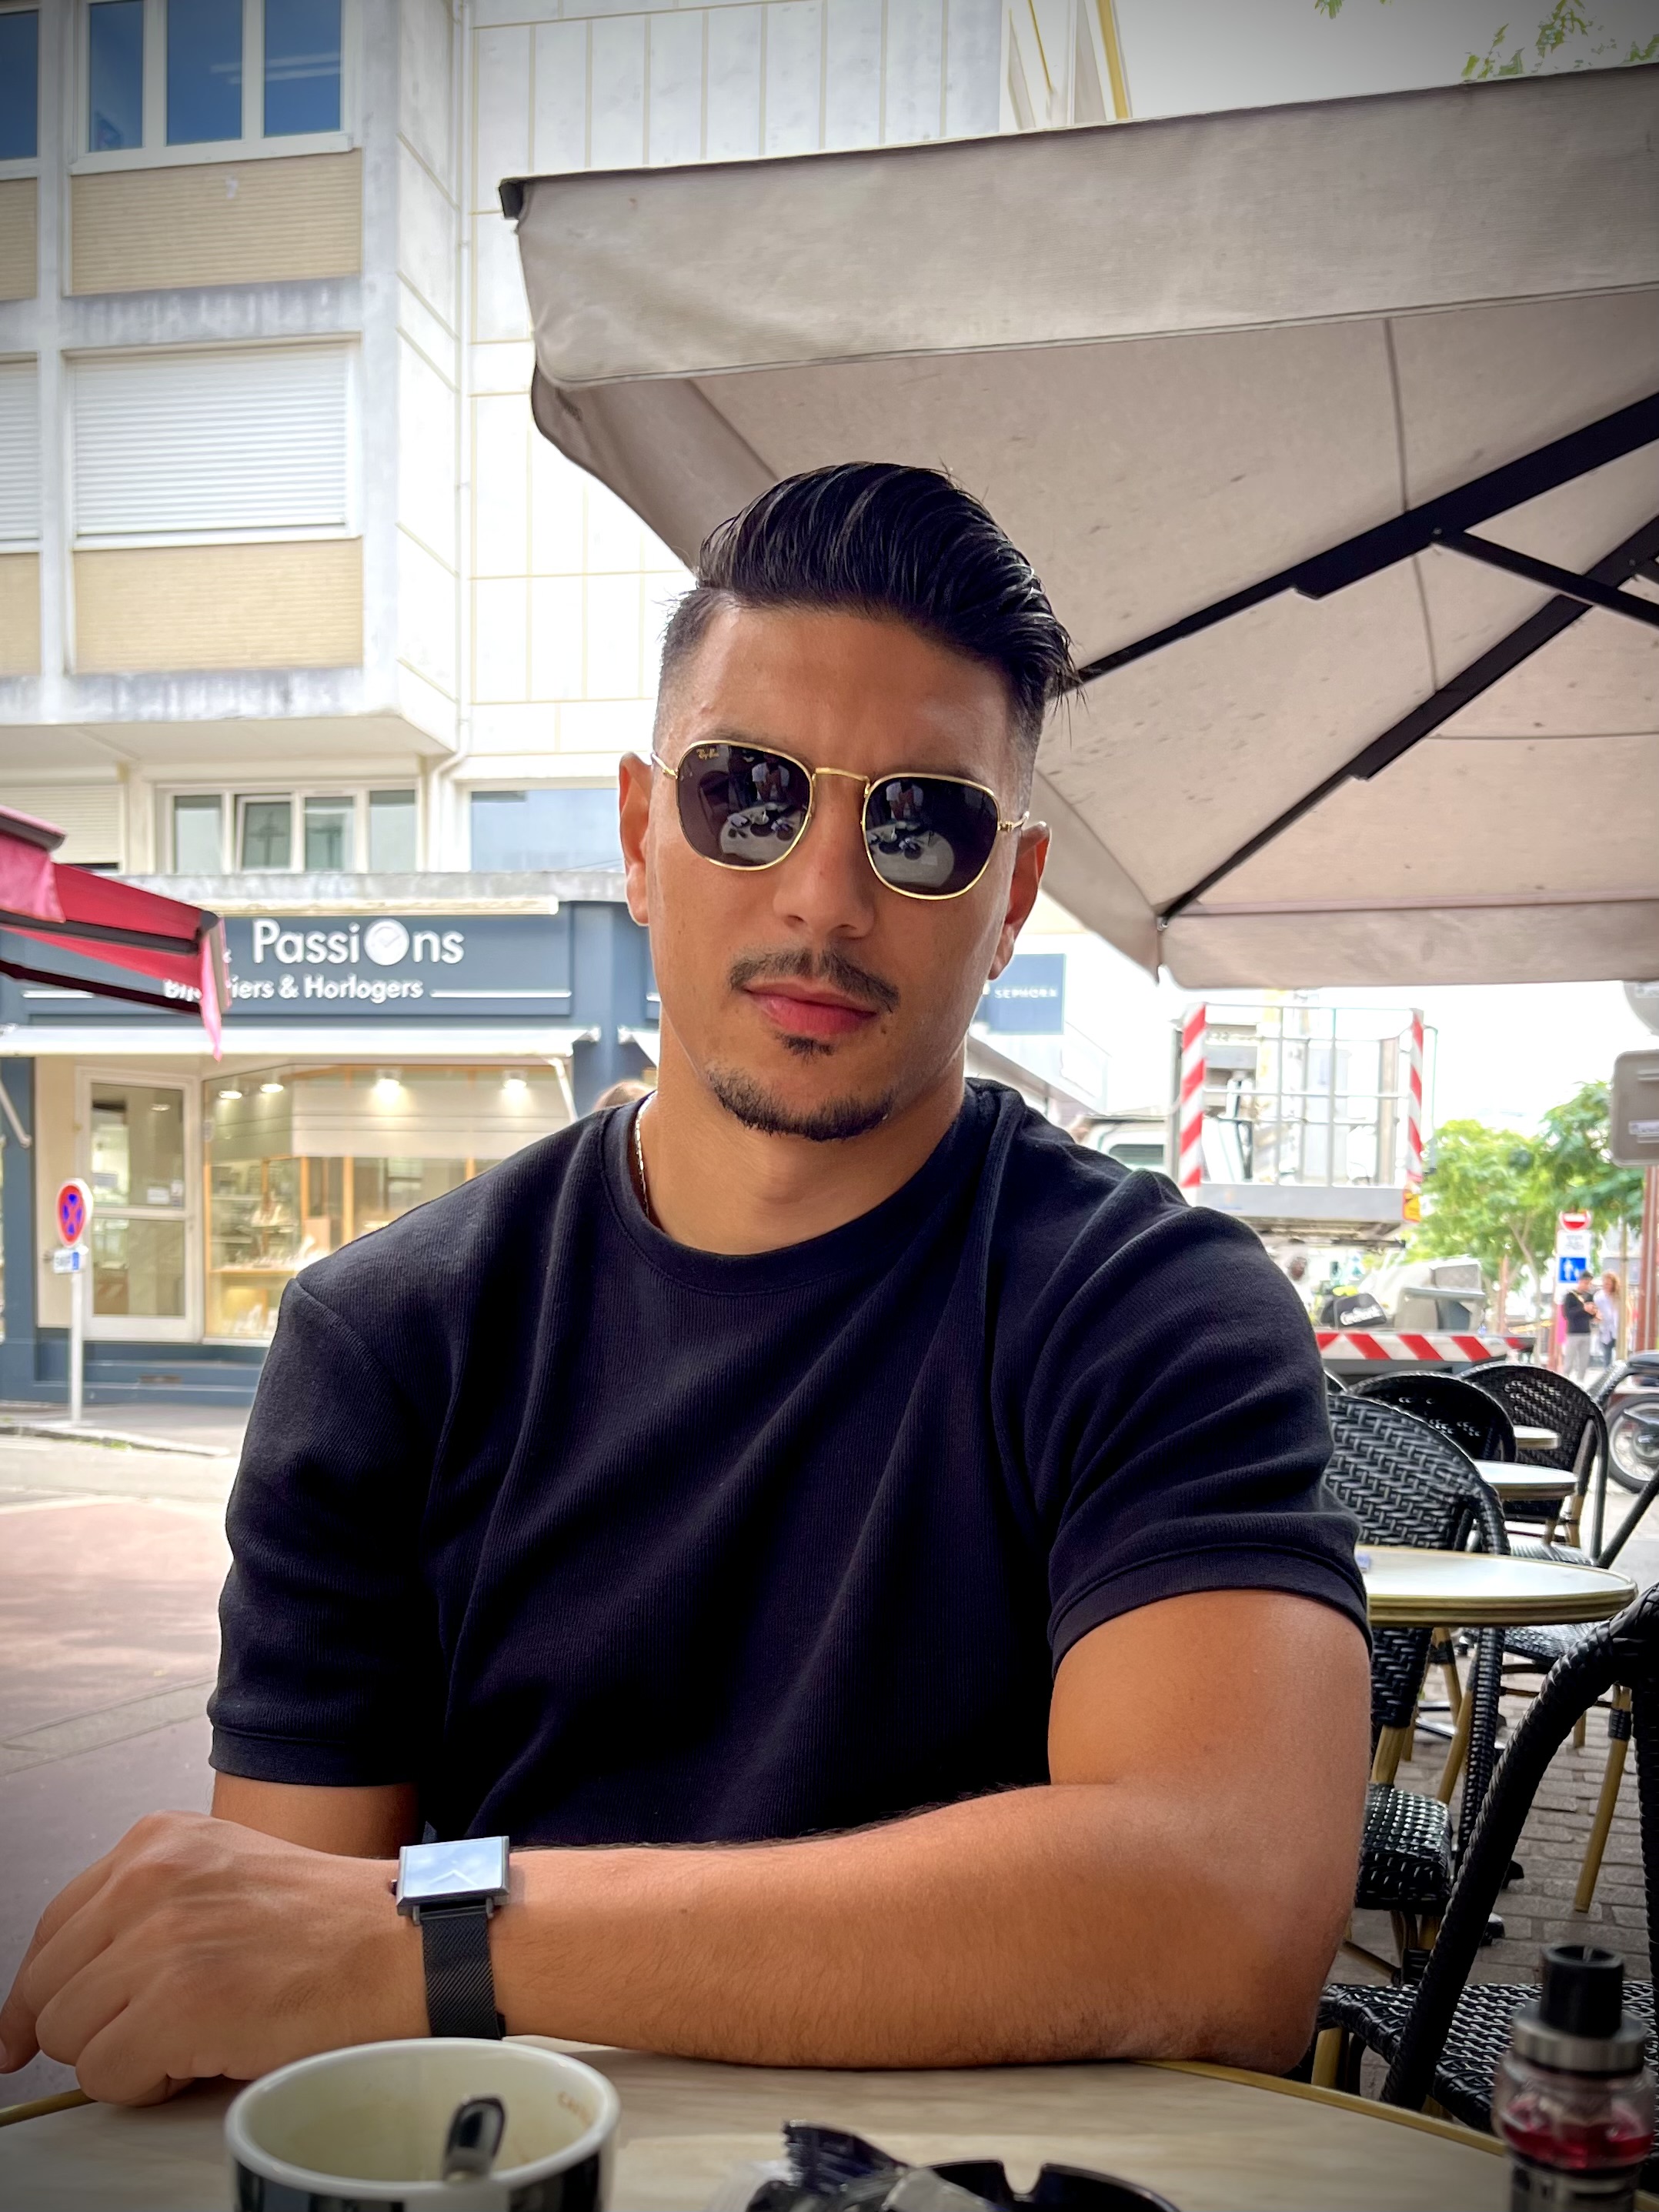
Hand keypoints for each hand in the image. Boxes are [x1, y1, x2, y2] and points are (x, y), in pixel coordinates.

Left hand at [0, 1812, 424, 2103]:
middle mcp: (148, 1877)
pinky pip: (105, 2077)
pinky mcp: (177, 2003)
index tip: (25, 2035)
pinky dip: (149, 2086)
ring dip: (123, 2056)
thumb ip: (150, 1906)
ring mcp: (160, 1938)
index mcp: (157, 1841)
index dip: (40, 1994)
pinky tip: (205, 2055)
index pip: (51, 1930)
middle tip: (151, 2036)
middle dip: (88, 2029)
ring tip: (193, 2036)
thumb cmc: (329, 1921)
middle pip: (45, 1990)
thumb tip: (74, 1983)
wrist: (402, 1943)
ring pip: (68, 2039)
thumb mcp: (225, 1873)